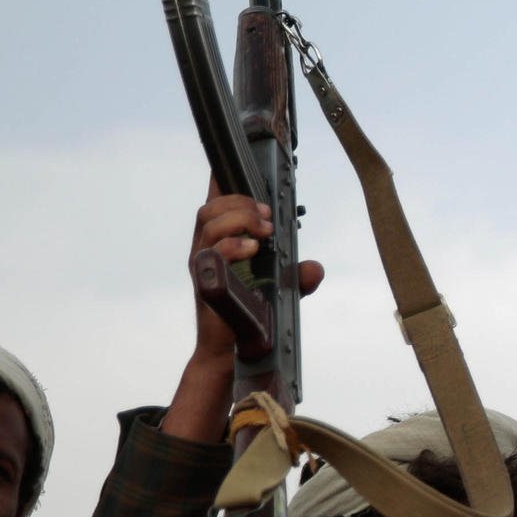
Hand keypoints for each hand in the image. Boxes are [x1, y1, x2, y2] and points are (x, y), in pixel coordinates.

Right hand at [187, 187, 324, 370]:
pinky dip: (233, 245)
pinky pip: (210, 251)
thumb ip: (299, 276)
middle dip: (242, 202)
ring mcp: (202, 263)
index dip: (222, 181)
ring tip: (265, 233)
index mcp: (221, 243)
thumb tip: (314, 268)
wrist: (232, 352)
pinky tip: (252, 250)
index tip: (243, 164)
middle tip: (269, 217)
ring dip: (241, 218)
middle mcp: (206, 249)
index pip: (217, 205)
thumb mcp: (282, 291)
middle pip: (210, 207)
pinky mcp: (203, 279)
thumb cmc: (252, 315)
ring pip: (208, 221)